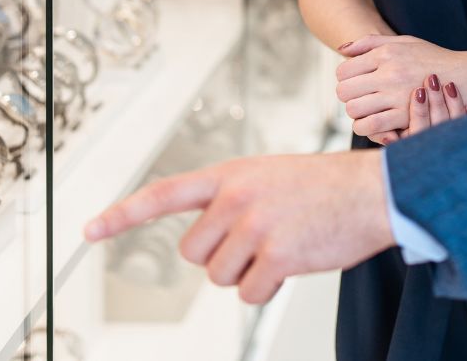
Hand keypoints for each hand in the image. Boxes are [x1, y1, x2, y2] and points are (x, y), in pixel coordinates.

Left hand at [84, 149, 394, 302]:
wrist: (377, 192)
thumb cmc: (327, 187)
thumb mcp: (271, 176)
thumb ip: (234, 198)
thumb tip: (208, 245)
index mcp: (231, 174)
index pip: (164, 194)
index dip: (123, 215)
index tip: (90, 231)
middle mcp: (236, 197)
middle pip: (194, 253)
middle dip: (221, 257)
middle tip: (257, 241)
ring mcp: (255, 226)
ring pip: (221, 276)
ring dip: (249, 272)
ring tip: (282, 245)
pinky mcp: (277, 255)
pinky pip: (251, 292)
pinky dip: (269, 288)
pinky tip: (294, 262)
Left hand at [336, 35, 466, 140]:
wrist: (464, 78)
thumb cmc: (432, 59)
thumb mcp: (404, 41)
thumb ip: (370, 42)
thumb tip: (341, 49)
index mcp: (386, 54)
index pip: (344, 70)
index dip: (346, 79)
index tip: (356, 83)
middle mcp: (389, 72)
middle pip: (344, 91)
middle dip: (348, 96)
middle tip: (359, 97)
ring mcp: (396, 94)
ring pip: (353, 109)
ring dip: (356, 113)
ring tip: (367, 111)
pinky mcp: (405, 115)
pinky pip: (371, 125)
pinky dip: (366, 127)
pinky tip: (374, 123)